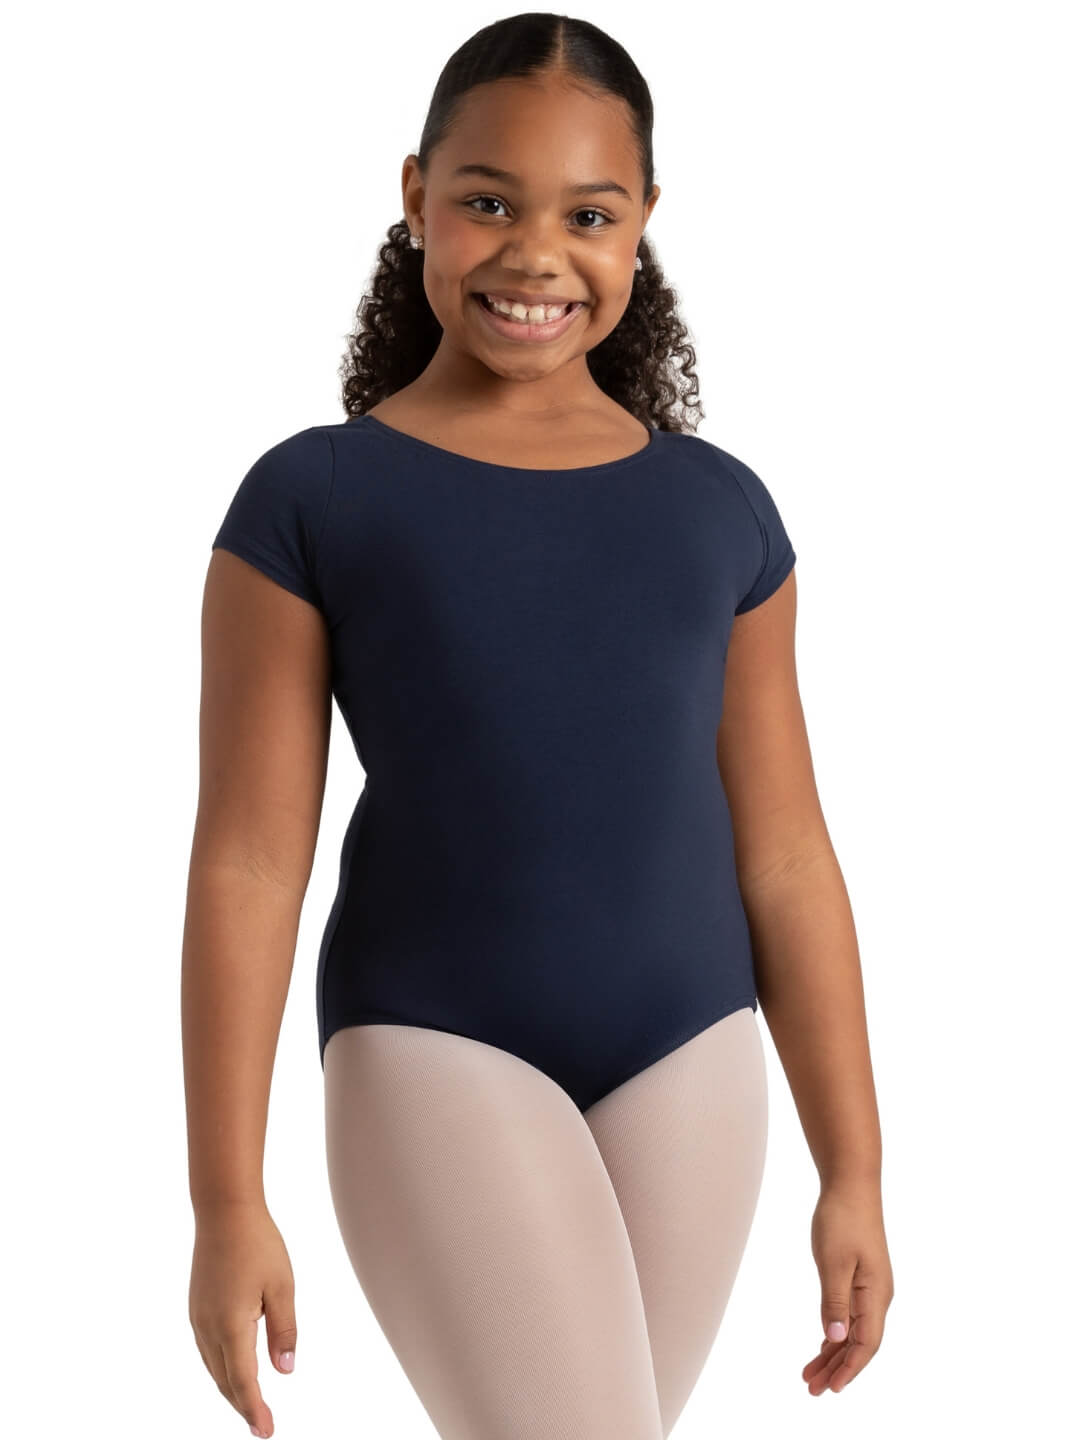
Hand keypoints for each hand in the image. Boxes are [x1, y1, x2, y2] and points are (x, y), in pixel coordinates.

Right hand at [189, 1201, 296, 1437]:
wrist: (224, 1212)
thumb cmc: (258, 1244)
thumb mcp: (282, 1287)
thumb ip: (284, 1331)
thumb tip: (285, 1370)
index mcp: (231, 1325)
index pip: (244, 1381)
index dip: (255, 1409)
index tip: (266, 1431)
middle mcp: (208, 1327)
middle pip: (225, 1381)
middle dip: (243, 1405)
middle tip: (262, 1426)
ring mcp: (198, 1318)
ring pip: (213, 1368)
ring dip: (231, 1389)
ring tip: (250, 1405)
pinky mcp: (196, 1308)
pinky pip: (207, 1351)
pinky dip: (221, 1369)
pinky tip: (232, 1370)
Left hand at [802, 1180, 893, 1395]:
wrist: (851, 1184)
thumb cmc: (842, 1218)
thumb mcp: (833, 1262)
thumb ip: (834, 1302)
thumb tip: (836, 1339)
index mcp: (876, 1294)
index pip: (866, 1344)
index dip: (849, 1368)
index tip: (831, 1388)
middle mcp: (878, 1296)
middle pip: (860, 1343)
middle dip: (837, 1368)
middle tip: (811, 1388)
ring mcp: (870, 1287)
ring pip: (853, 1331)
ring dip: (833, 1354)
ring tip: (810, 1375)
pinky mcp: (860, 1278)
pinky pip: (850, 1315)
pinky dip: (835, 1333)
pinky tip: (823, 1346)